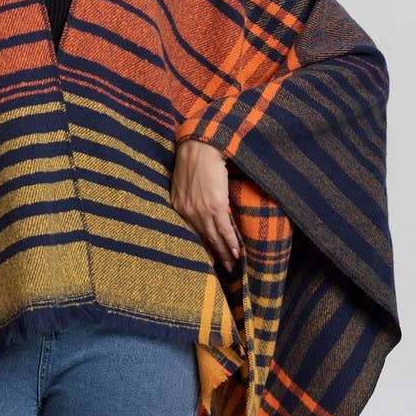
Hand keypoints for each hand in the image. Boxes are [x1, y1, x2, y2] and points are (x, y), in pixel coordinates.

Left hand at [170, 139, 241, 270]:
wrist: (201, 146)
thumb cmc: (195, 159)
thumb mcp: (186, 182)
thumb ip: (190, 197)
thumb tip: (203, 207)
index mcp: (178, 205)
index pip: (190, 233)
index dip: (200, 247)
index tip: (207, 260)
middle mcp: (187, 211)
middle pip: (202, 239)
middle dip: (213, 255)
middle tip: (222, 269)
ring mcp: (200, 210)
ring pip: (213, 237)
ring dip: (224, 253)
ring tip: (232, 265)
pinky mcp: (214, 206)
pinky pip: (224, 229)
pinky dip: (231, 242)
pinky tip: (237, 253)